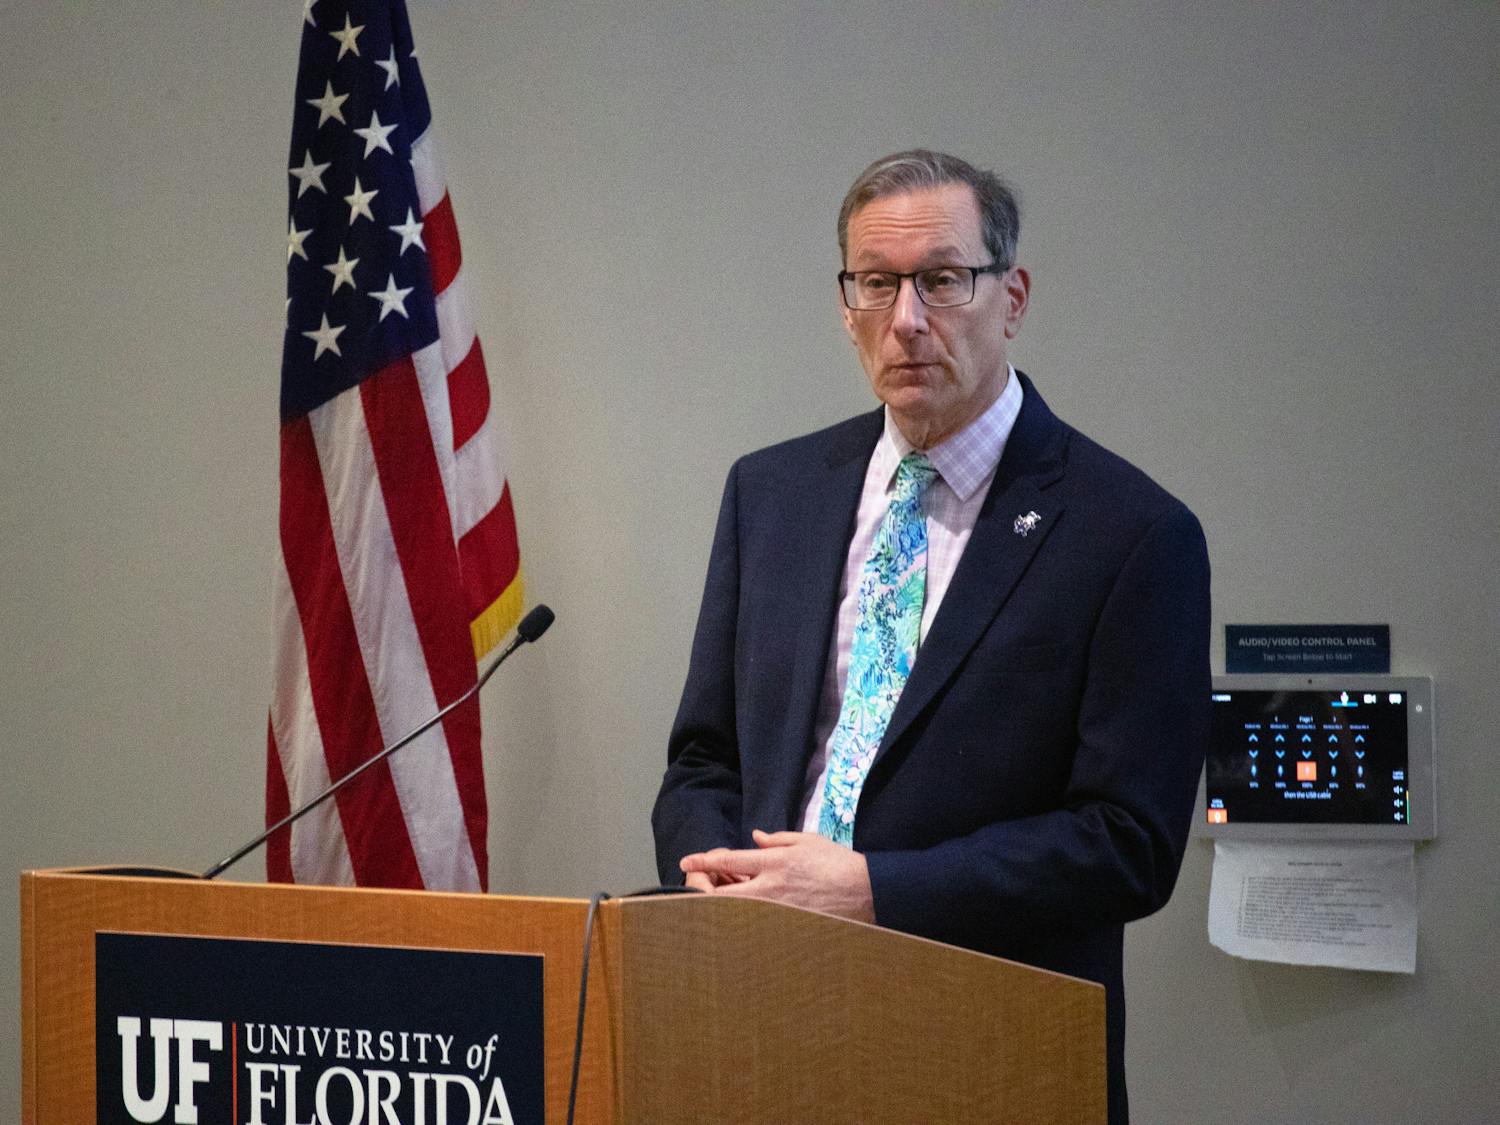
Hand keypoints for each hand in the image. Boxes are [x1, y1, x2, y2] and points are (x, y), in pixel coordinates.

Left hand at [679, 829, 874, 922]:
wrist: (865, 892)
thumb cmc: (837, 862)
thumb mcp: (806, 841)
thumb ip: (777, 839)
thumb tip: (754, 838)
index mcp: (775, 861)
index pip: (730, 861)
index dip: (704, 861)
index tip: (686, 861)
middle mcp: (771, 887)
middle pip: (723, 892)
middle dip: (703, 889)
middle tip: (695, 885)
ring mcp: (776, 910)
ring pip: (735, 911)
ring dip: (721, 904)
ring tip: (715, 898)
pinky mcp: (785, 925)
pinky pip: (754, 924)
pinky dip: (741, 918)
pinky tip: (738, 915)